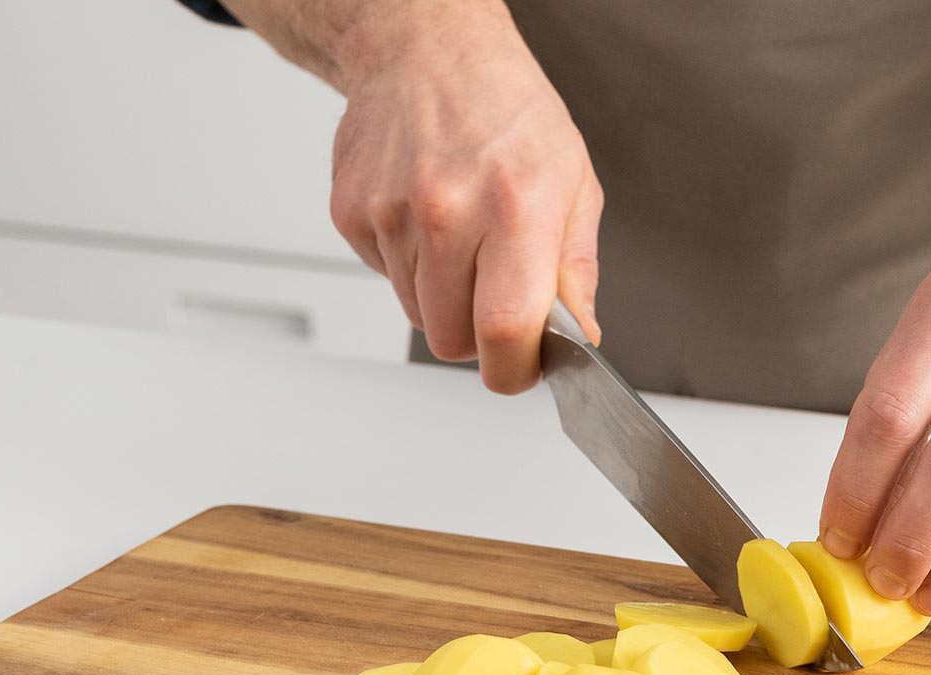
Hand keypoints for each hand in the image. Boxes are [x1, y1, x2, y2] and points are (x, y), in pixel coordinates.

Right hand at [326, 3, 599, 390]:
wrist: (427, 48)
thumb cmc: (508, 108)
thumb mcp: (574, 181)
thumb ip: (576, 269)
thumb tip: (579, 333)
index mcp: (516, 207)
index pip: (503, 329)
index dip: (514, 370)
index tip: (522, 369)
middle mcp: (447, 211)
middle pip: (452, 340)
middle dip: (480, 338)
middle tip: (498, 298)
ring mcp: (391, 213)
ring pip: (417, 315)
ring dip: (444, 298)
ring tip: (465, 239)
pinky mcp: (351, 213)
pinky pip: (385, 279)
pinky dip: (410, 267)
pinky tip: (429, 220)